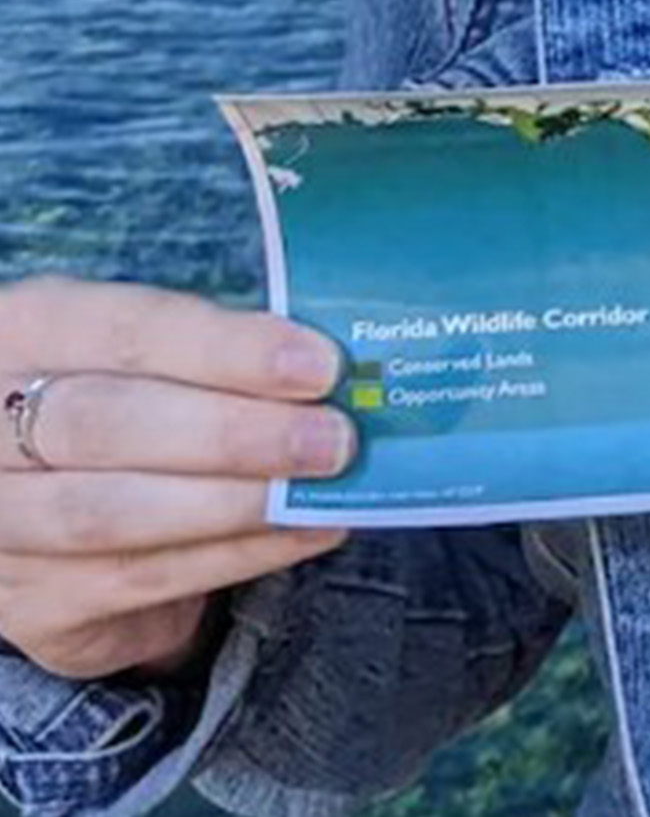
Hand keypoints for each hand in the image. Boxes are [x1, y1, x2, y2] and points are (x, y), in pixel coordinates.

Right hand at [0, 277, 354, 680]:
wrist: (44, 499)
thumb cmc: (120, 393)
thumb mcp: (140, 347)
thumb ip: (211, 347)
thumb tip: (332, 357)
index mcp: (24, 330)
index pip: (124, 331)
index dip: (224, 349)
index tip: (318, 365)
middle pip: (108, 427)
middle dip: (233, 433)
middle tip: (334, 437)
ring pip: (113, 514)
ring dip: (235, 502)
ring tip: (323, 484)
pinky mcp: (26, 603)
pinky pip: (136, 580)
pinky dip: (233, 556)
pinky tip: (303, 531)